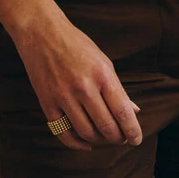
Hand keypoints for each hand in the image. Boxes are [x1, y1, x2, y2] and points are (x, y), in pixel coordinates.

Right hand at [8, 5, 142, 150]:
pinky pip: (63, 132)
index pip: (122, 111)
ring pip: (86, 132)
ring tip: (105, 138)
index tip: (136, 140)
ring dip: (99, 141)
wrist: (42, 34)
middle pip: (106, 126)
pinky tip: (86, 143)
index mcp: (102, 75)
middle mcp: (84, 87)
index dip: (132, 130)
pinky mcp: (47, 103)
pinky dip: (76, 143)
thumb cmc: (77, 46)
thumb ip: (118, 89)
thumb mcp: (103, 62)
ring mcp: (63, 96)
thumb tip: (134, 112)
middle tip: (122, 139)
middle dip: (118, 138)